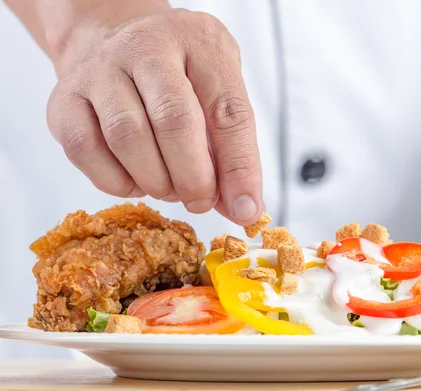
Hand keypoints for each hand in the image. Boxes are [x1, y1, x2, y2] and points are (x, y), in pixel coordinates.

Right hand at [47, 4, 262, 223]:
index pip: (228, 110)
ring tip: (170, 189)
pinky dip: (118, 182)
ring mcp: (99, 70)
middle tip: (201, 201)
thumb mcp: (217, 93)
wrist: (112, 43)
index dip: (240, 167)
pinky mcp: (64, 99)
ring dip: (156, 181)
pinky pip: (87, 152)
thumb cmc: (178, 77)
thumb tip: (242, 209)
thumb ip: (232, 149)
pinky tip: (136, 180)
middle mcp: (146, 46)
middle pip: (174, 121)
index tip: (246, 208)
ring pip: (128, 138)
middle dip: (194, 177)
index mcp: (199, 42)